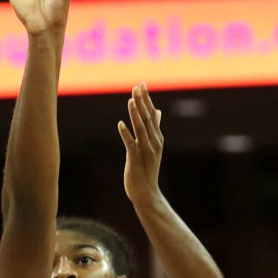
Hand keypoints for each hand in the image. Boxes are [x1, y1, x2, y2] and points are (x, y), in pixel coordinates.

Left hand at [118, 83, 163, 203]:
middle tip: (136, 86)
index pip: (152, 114)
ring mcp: (146, 151)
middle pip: (147, 118)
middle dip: (142, 102)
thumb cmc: (147, 169)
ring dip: (135, 114)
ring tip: (131, 100)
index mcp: (157, 138)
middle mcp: (153, 142)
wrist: (147, 193)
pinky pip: (131, 144)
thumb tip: (157, 111)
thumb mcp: (153, 146)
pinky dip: (126, 134)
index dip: (146, 99)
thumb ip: (155, 128)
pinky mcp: (136, 159)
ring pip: (140, 129)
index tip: (142, 84)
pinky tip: (120, 124)